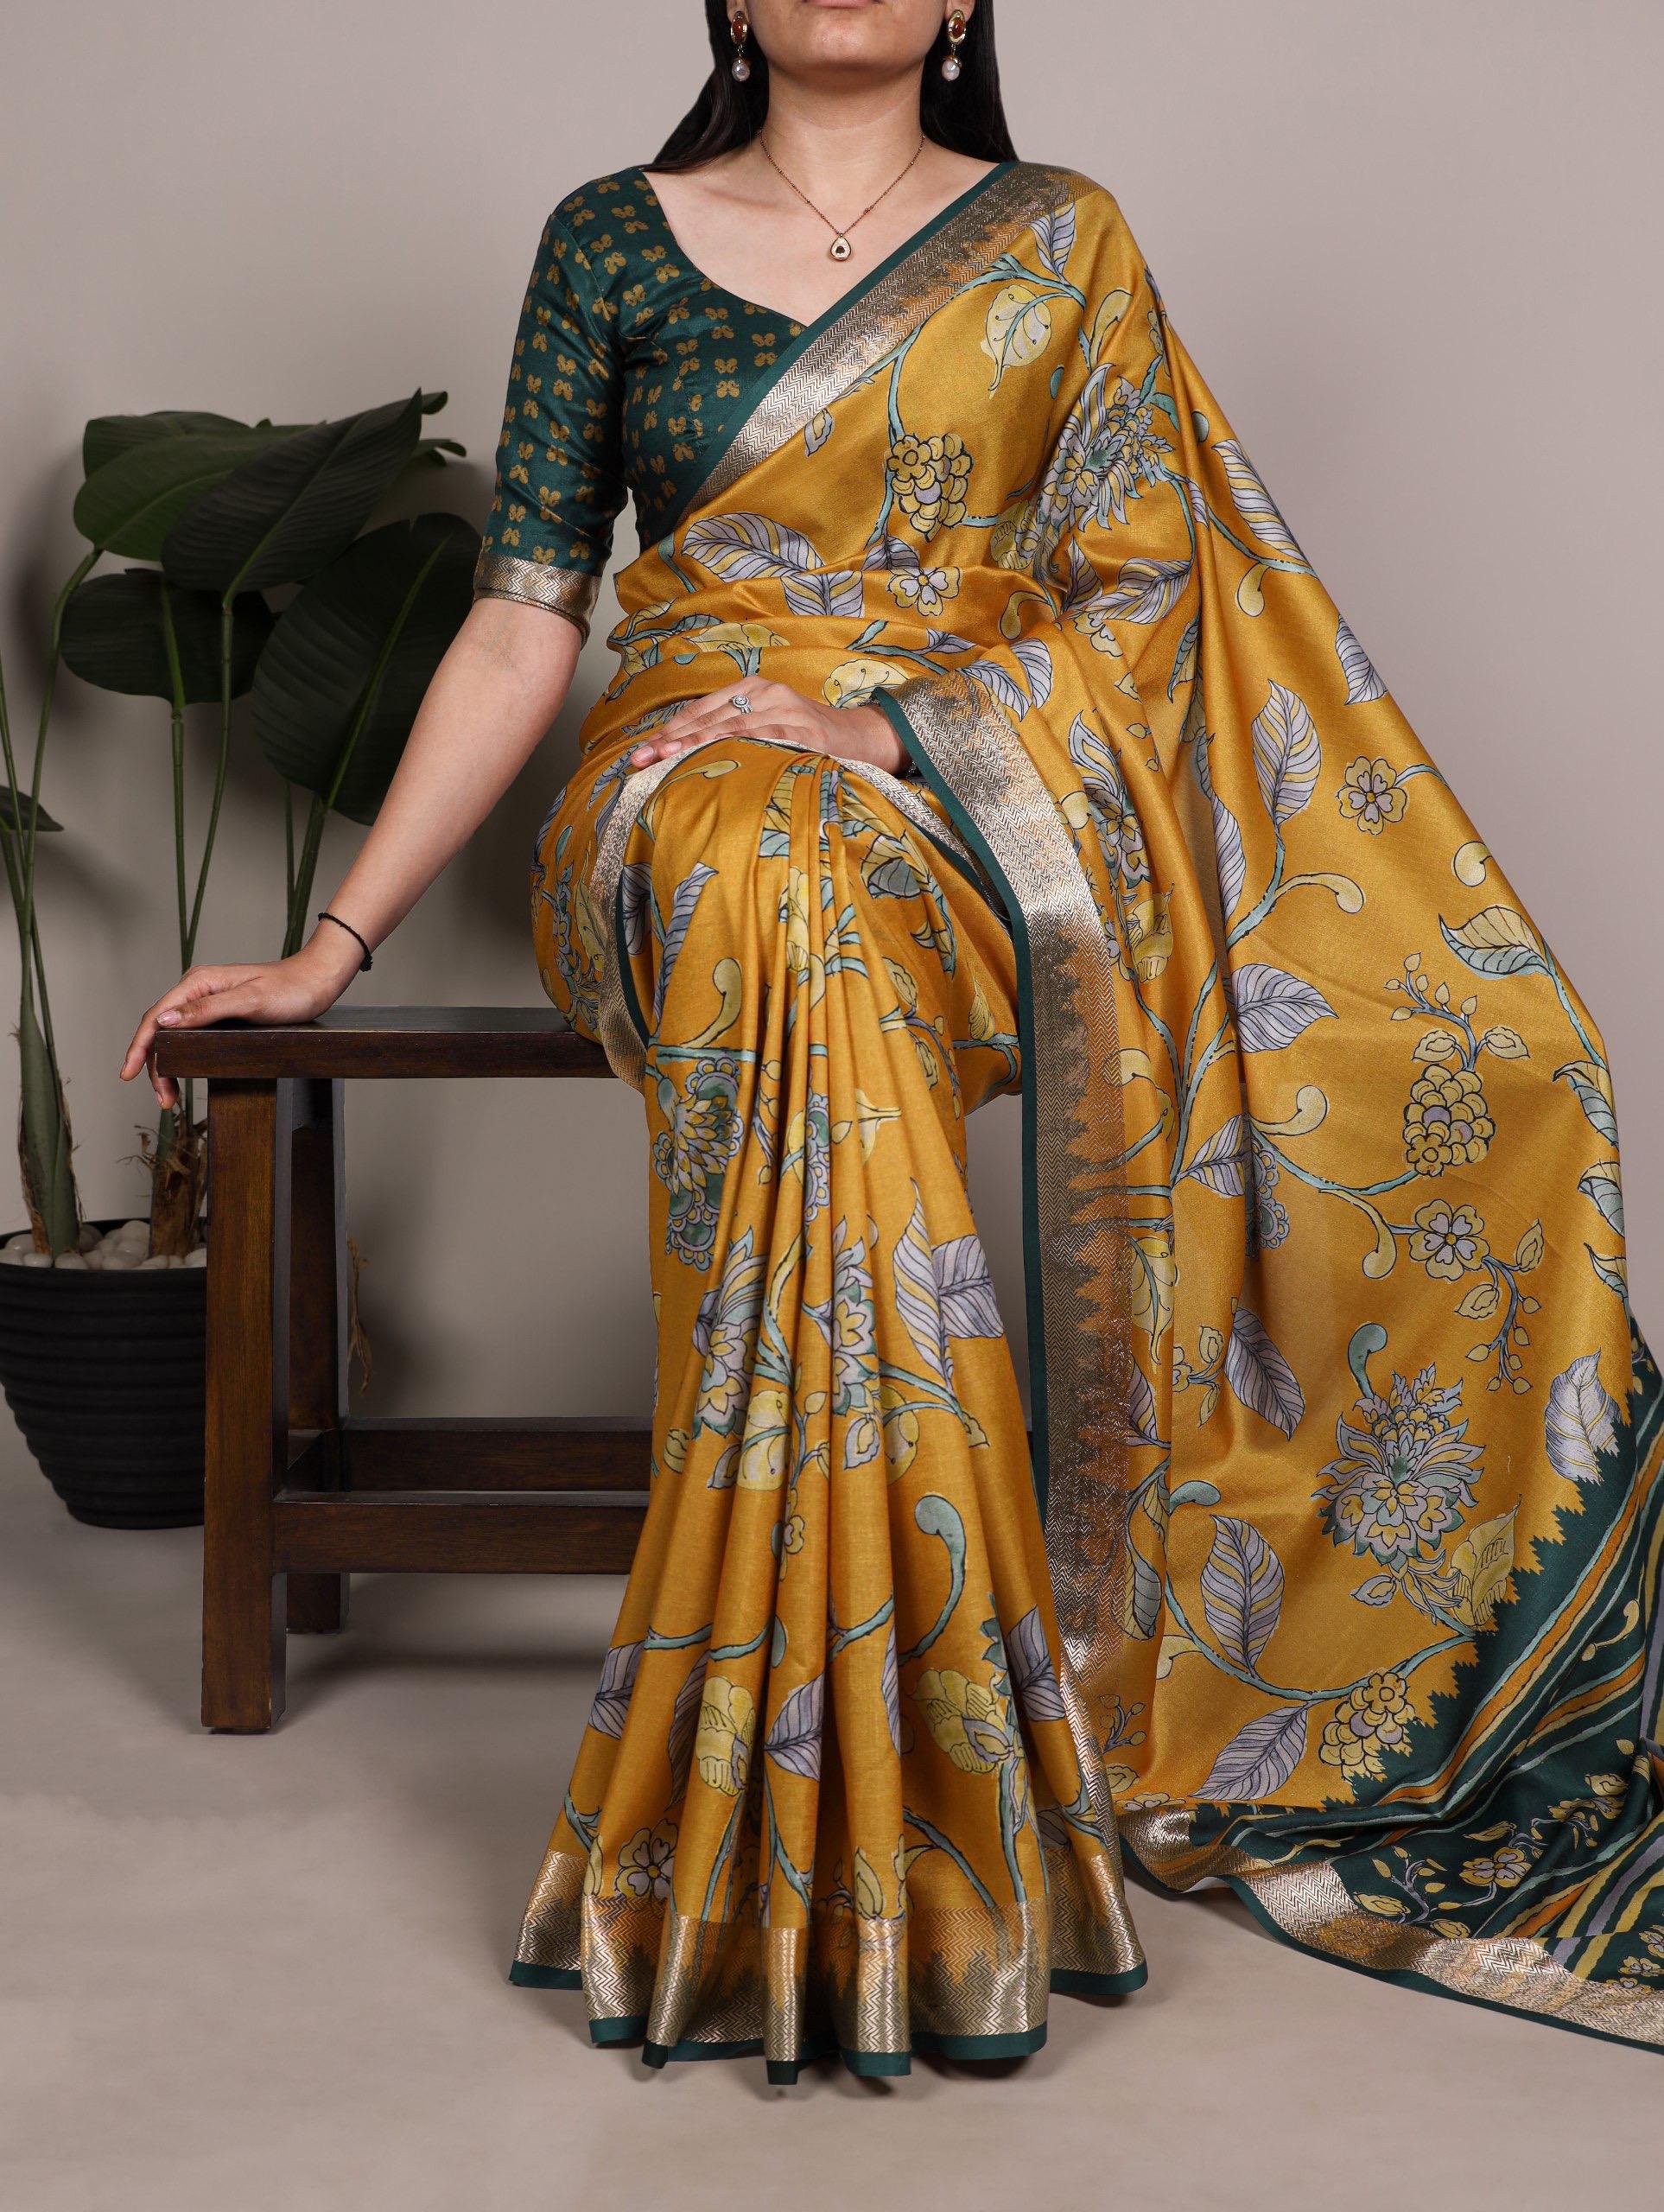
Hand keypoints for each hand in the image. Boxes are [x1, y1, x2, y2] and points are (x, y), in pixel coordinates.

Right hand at [120, 931, 364, 1108]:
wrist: (317, 982)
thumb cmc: (289, 990)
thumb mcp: (249, 1001)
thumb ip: (206, 1010)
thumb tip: (164, 1020)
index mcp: (198, 983)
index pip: (156, 1017)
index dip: (140, 1048)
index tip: (128, 1074)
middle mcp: (198, 989)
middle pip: (160, 1029)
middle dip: (155, 1065)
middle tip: (163, 1100)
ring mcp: (208, 1000)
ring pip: (174, 1035)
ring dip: (167, 1065)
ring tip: (170, 1096)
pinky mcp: (220, 1011)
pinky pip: (190, 1035)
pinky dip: (182, 1056)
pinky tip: (181, 1073)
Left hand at [625, 677, 907, 776]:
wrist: (863, 736)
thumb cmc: (809, 737)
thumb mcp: (768, 726)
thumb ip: (734, 733)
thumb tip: (685, 757)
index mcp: (752, 688)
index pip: (700, 711)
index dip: (668, 732)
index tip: (639, 754)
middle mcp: (765, 693)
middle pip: (707, 719)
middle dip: (670, 741)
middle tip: (639, 761)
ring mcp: (784, 710)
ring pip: (729, 728)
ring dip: (694, 746)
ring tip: (664, 761)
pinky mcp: (803, 730)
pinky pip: (762, 740)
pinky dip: (736, 750)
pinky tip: (712, 763)